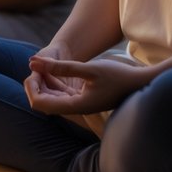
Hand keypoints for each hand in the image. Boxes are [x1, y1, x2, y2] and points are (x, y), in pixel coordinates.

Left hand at [25, 54, 151, 114]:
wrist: (139, 83)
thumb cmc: (118, 76)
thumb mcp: (89, 69)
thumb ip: (61, 68)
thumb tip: (34, 63)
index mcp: (74, 105)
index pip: (40, 104)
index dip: (31, 88)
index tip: (32, 69)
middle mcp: (74, 109)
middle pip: (43, 102)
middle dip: (36, 84)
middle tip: (35, 63)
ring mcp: (79, 105)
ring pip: (52, 97)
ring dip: (44, 82)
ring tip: (43, 64)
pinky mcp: (84, 99)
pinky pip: (61, 94)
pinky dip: (54, 82)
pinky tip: (54, 68)